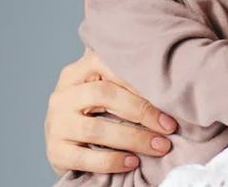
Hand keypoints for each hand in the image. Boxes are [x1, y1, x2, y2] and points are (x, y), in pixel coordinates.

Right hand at [44, 49, 178, 175]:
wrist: (63, 144)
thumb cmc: (94, 113)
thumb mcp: (103, 91)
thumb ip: (124, 80)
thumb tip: (172, 80)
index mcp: (76, 73)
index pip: (107, 65)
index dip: (139, 80)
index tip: (169, 97)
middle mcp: (62, 95)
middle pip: (103, 94)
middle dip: (141, 111)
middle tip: (169, 126)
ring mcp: (56, 124)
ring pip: (96, 129)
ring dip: (134, 139)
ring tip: (159, 146)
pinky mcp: (55, 151)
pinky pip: (85, 158)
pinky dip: (112, 161)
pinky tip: (133, 162)